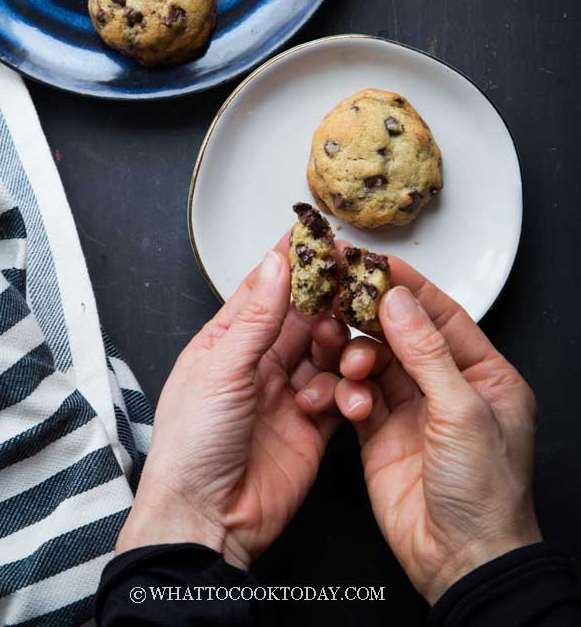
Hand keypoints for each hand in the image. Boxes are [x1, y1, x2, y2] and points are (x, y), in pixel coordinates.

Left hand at [116, 232, 349, 569]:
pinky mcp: (312, 426)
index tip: (316, 233)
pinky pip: (340, 393)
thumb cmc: (192, 446)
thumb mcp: (223, 369)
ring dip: (340, 344)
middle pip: (301, 318)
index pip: (263, 289)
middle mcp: (258, 364)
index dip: (290, 261)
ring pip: (326, 352)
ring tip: (348, 339)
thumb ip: (257, 317)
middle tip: (356, 276)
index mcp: (226, 342)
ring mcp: (287, 394)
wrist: (207, 519)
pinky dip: (349, 386)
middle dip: (327, 297)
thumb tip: (276, 263)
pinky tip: (350, 385)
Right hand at [336, 253, 541, 603]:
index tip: (375, 263)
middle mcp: (446, 387)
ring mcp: (411, 409)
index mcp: (483, 374)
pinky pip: (355, 395)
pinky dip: (344, 391)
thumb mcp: (463, 412)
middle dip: (370, 317)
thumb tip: (398, 301)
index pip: (442, 315)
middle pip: (402, 334)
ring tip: (349, 364)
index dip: (409, 287)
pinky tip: (343, 399)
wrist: (460, 561)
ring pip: (374, 362)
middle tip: (338, 296)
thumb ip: (427, 353)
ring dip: (356, 357)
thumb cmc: (486, 494)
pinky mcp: (379, 433)